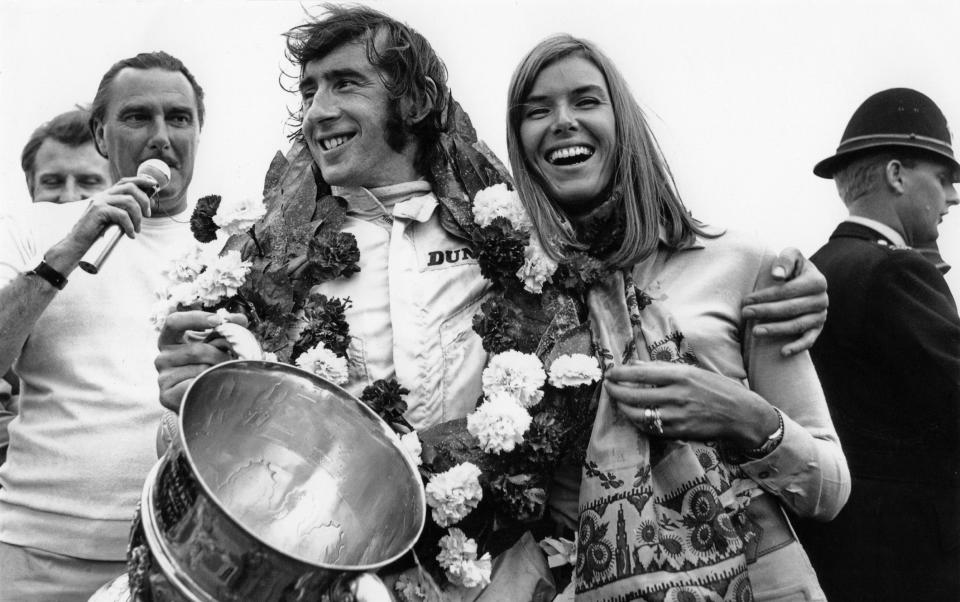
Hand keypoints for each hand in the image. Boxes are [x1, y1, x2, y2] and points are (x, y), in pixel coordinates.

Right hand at [44, 176, 155, 272]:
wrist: (76, 244)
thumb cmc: (96, 234)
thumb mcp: (114, 220)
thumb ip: (125, 212)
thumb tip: (146, 209)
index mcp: (107, 195)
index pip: (126, 181)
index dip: (141, 181)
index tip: (154, 185)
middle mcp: (103, 195)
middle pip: (130, 187)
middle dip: (144, 200)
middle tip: (148, 215)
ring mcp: (100, 201)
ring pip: (129, 201)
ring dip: (138, 216)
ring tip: (137, 229)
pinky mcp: (98, 210)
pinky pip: (122, 214)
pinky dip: (130, 226)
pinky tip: (130, 235)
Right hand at [155, 310, 247, 411]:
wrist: (202, 401)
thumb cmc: (209, 367)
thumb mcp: (215, 344)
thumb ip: (227, 329)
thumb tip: (240, 319)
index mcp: (169, 340)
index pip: (174, 322)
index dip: (195, 318)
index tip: (218, 320)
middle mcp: (162, 358)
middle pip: (196, 349)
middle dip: (220, 354)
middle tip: (232, 360)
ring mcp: (162, 377)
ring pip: (201, 369)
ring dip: (218, 371)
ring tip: (222, 375)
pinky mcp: (166, 396)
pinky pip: (197, 386)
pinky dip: (211, 386)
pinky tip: (213, 388)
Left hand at [604, 361, 778, 447]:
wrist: (740, 413)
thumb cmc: (716, 388)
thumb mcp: (691, 371)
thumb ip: (662, 369)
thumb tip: (635, 365)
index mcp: (680, 376)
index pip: (639, 374)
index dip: (619, 374)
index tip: (610, 373)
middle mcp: (676, 396)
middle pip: (633, 395)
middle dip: (615, 391)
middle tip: (608, 387)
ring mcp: (677, 416)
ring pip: (638, 415)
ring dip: (623, 408)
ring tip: (618, 401)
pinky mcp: (678, 432)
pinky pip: (650, 428)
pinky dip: (638, 421)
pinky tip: (634, 415)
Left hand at [741, 248, 827, 356]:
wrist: (805, 280)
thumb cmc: (793, 267)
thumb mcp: (791, 255)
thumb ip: (785, 260)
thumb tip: (777, 275)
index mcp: (817, 281)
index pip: (787, 291)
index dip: (766, 296)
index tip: (746, 300)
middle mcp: (822, 299)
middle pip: (790, 309)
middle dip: (766, 312)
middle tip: (745, 313)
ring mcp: (821, 315)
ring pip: (797, 325)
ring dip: (776, 330)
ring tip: (755, 331)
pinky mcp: (818, 328)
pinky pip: (809, 340)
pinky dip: (797, 347)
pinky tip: (782, 352)